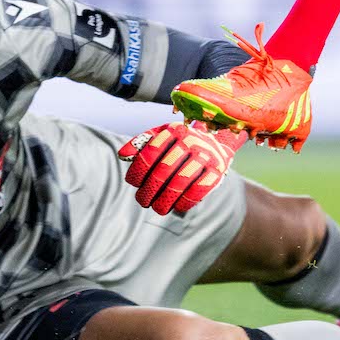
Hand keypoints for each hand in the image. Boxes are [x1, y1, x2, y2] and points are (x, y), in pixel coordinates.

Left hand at [118, 120, 245, 214]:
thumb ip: (142, 143)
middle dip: (148, 190)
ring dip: (164, 201)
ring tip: (157, 208)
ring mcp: (205, 156)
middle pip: (163, 171)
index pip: (150, 153)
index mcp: (174, 131)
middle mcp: (190, 141)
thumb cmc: (182, 141)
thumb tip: (122, 155)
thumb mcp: (163, 135)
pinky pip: (198, 191)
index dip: (138, 171)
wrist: (217, 139)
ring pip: (179, 184)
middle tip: (142, 200)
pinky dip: (184, 202)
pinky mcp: (216, 171)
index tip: (133, 182)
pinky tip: (176, 207)